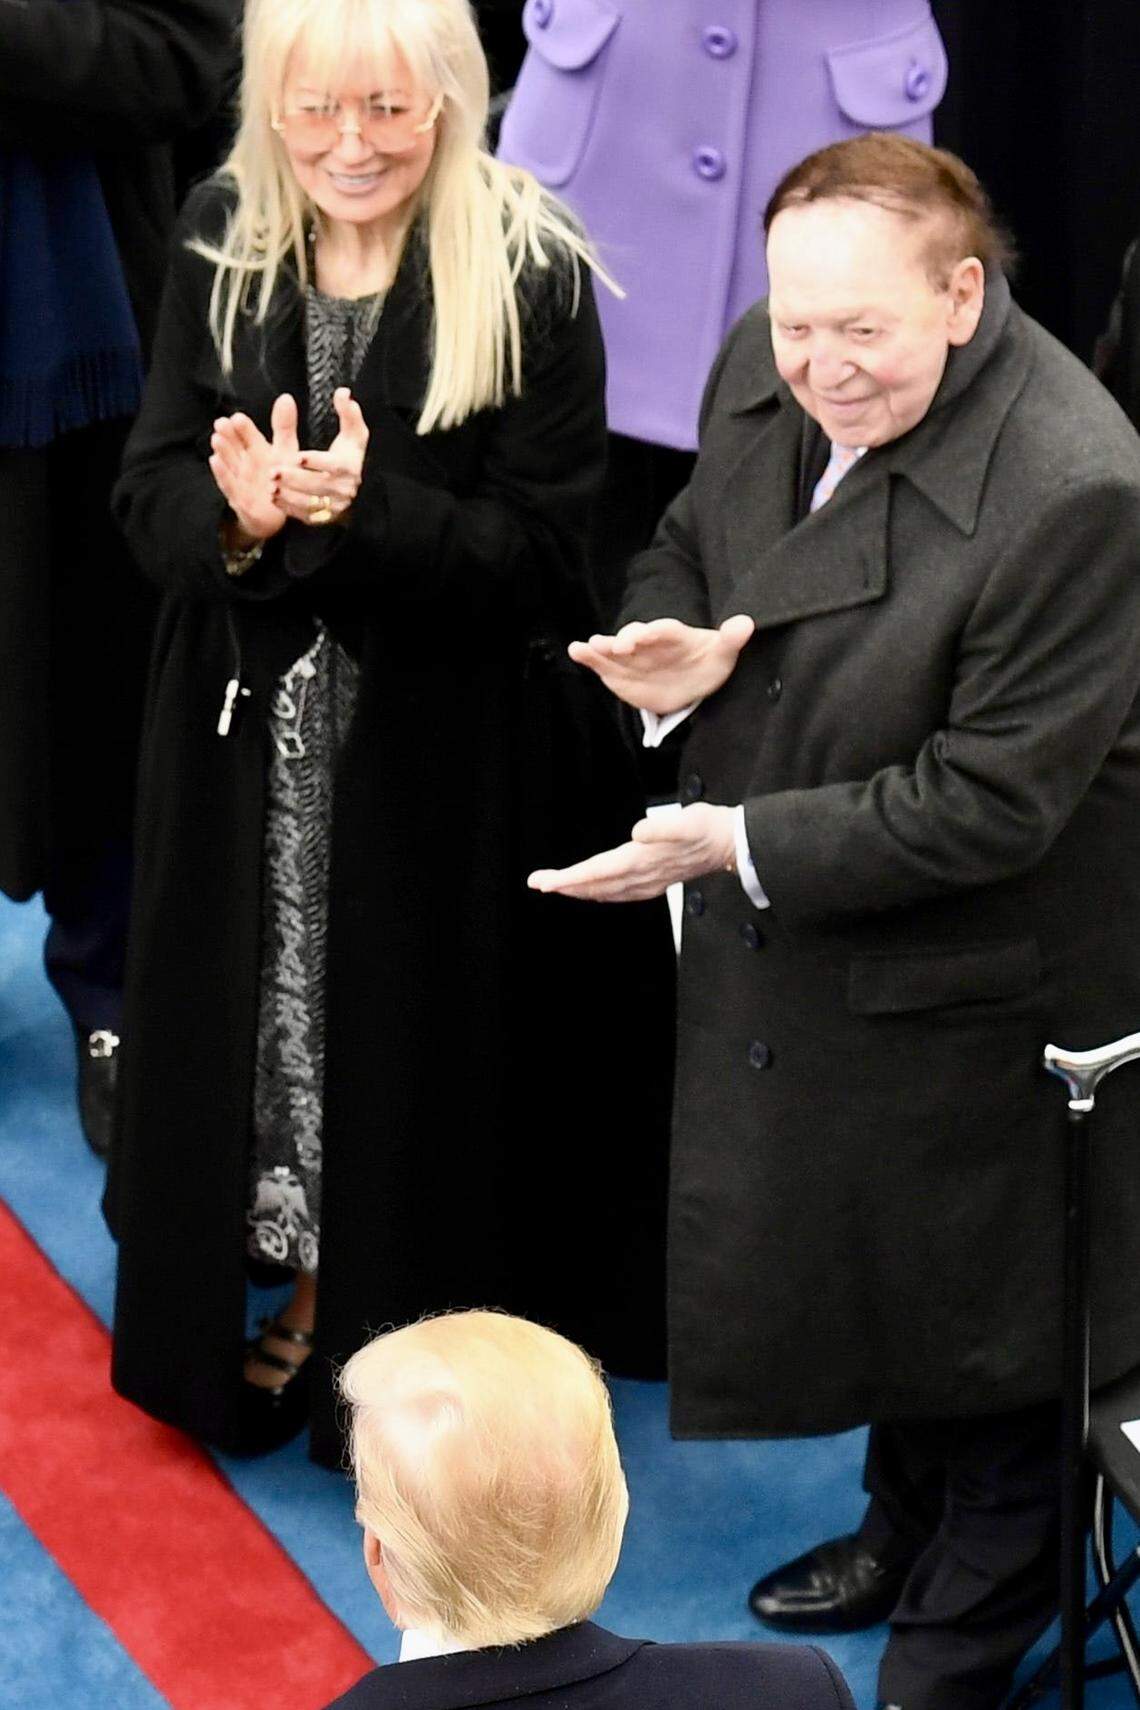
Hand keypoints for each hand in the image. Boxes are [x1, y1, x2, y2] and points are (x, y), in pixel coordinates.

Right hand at [208, 394, 299, 542]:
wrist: (279, 515)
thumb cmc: (281, 480)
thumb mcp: (286, 451)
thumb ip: (284, 427)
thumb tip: (286, 397)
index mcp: (257, 450)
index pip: (247, 435)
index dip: (242, 427)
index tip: (237, 417)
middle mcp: (245, 464)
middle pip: (234, 447)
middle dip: (228, 436)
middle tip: (221, 423)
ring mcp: (240, 481)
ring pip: (229, 464)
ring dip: (223, 453)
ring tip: (216, 439)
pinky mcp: (240, 500)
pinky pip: (230, 486)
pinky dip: (223, 475)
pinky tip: (216, 462)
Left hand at [273, 387, 369, 525]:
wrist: (356, 492)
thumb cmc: (350, 457)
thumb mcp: (354, 435)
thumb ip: (349, 413)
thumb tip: (343, 392)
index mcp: (349, 467)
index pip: (334, 466)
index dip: (316, 462)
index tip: (298, 457)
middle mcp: (343, 489)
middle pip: (318, 485)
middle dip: (295, 479)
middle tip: (273, 471)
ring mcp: (333, 506)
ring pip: (310, 503)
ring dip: (289, 495)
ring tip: (270, 485)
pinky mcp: (323, 517)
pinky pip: (305, 515)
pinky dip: (289, 508)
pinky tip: (274, 497)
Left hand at [528, 803, 736, 901]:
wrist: (733, 844)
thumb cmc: (709, 829)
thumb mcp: (689, 821)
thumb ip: (663, 827)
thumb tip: (638, 833)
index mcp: (643, 860)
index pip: (597, 872)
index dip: (568, 877)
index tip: (544, 881)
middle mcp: (642, 876)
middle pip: (595, 885)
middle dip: (565, 885)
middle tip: (538, 882)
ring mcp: (649, 882)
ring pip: (605, 891)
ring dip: (580, 890)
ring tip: (557, 887)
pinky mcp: (655, 881)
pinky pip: (620, 892)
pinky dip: (601, 892)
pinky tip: (595, 891)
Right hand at [567, 614, 754, 714]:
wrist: (690, 682)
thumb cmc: (706, 663)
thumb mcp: (722, 652)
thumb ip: (731, 638)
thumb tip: (747, 623)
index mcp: (674, 635)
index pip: (663, 631)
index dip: (653, 632)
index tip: (644, 636)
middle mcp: (648, 642)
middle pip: (634, 637)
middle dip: (624, 640)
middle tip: (614, 645)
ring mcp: (631, 656)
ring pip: (614, 649)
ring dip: (601, 648)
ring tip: (585, 647)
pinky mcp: (619, 671)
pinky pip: (602, 663)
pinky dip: (589, 657)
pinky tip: (576, 651)